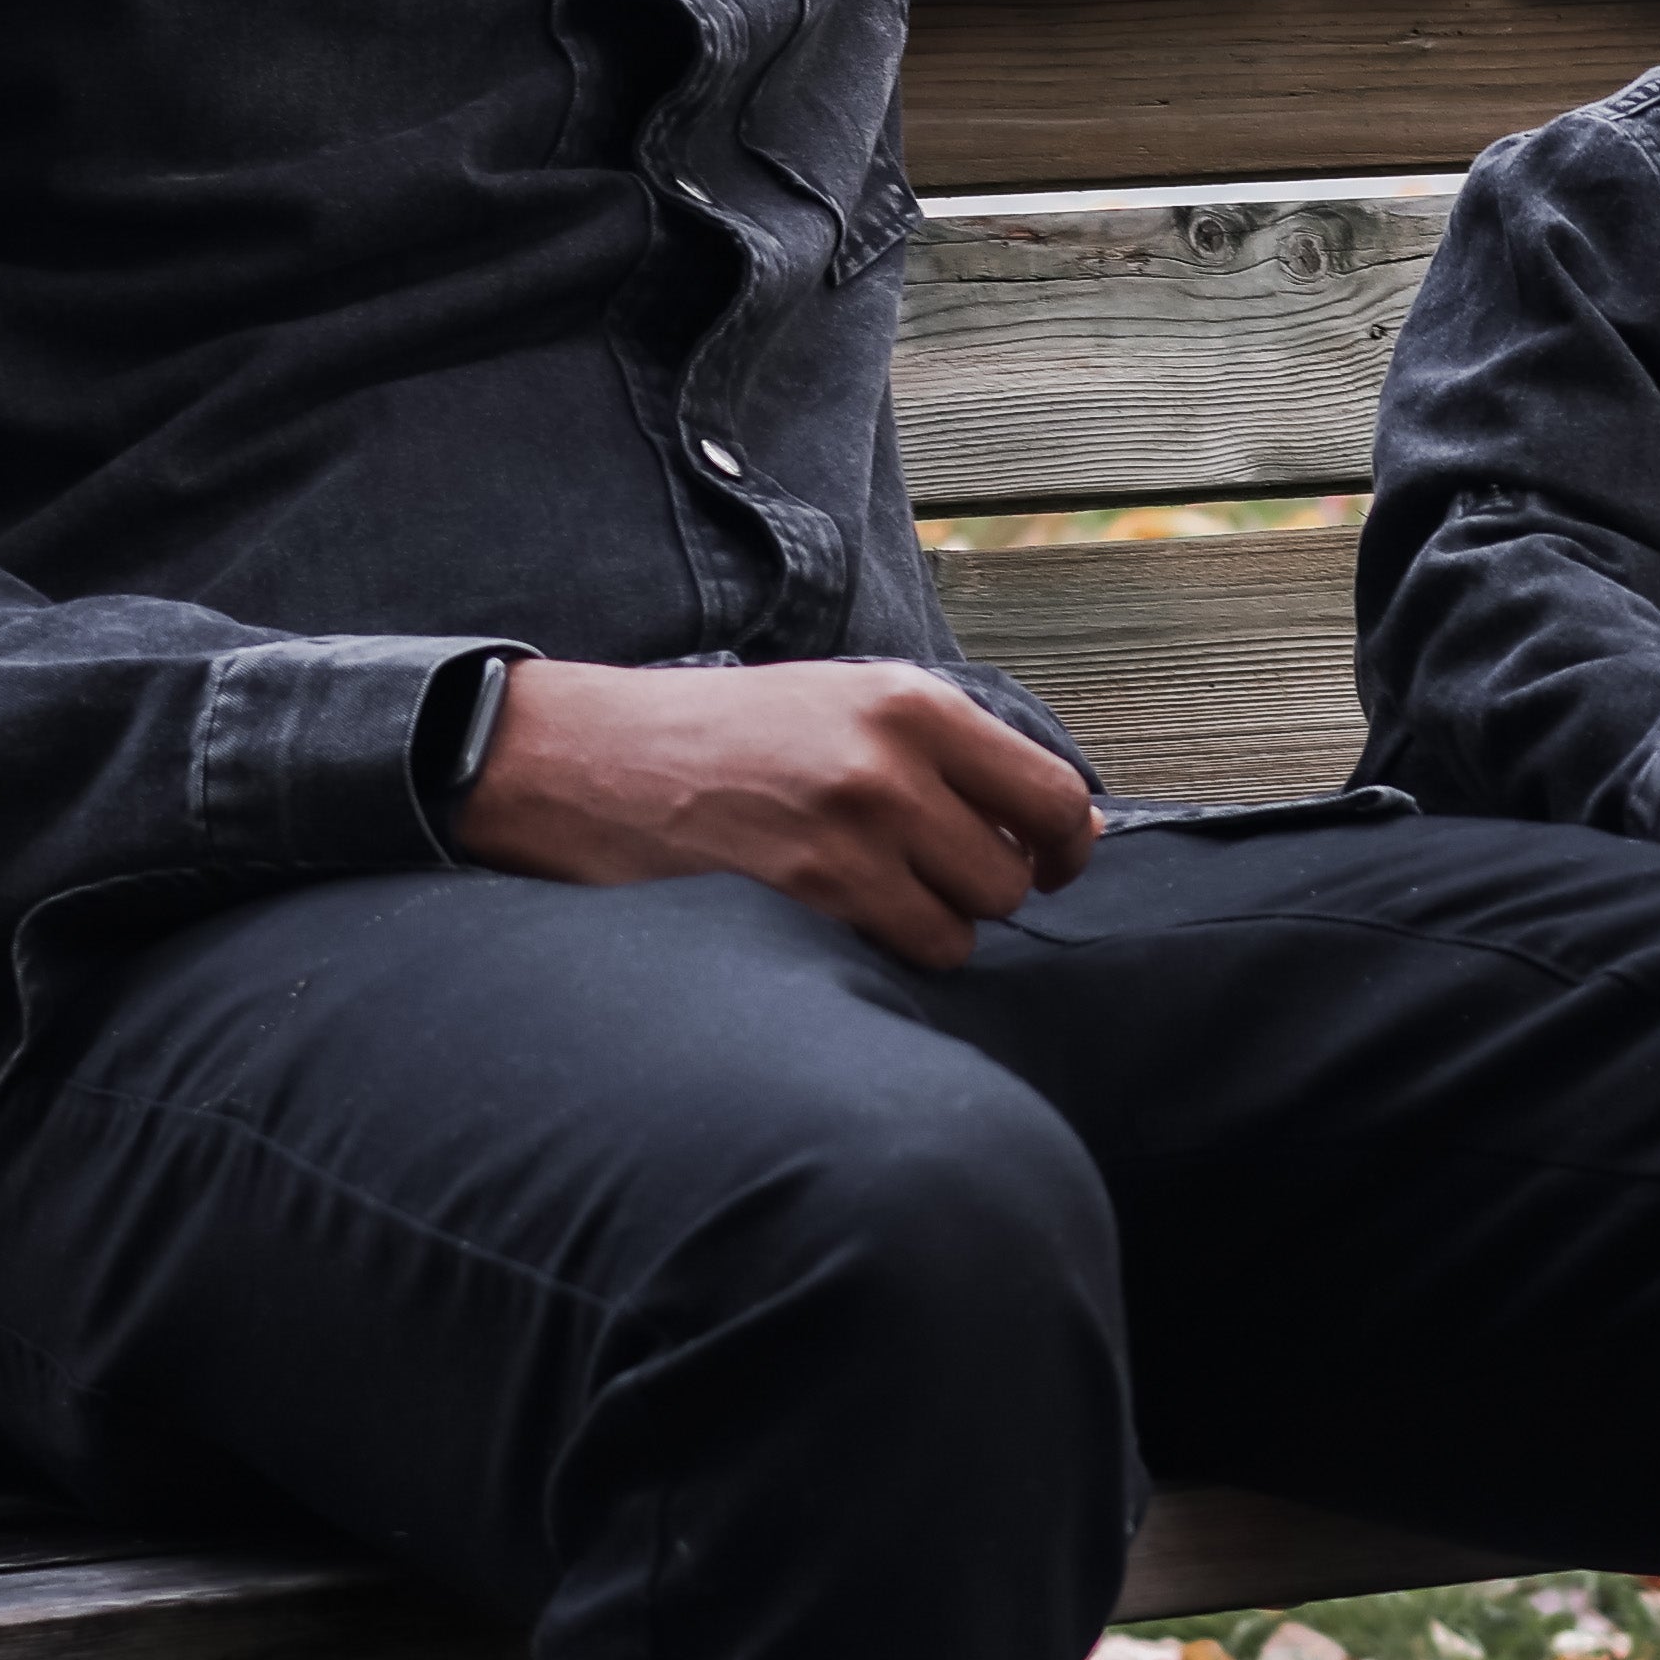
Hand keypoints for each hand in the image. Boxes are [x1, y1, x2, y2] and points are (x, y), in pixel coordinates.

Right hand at [456, 656, 1100, 968]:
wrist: (588, 760)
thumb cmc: (724, 736)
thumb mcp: (844, 700)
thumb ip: (949, 749)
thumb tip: (1071, 820)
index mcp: (911, 701)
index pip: (1055, 794)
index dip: (1067, 845)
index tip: (1050, 862)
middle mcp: (890, 762)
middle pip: (1015, 875)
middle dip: (987, 891)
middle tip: (932, 879)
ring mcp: (846, 836)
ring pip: (965, 928)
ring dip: (935, 928)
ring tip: (872, 896)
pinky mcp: (802, 899)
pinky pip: (902, 958)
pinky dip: (886, 956)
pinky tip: (835, 921)